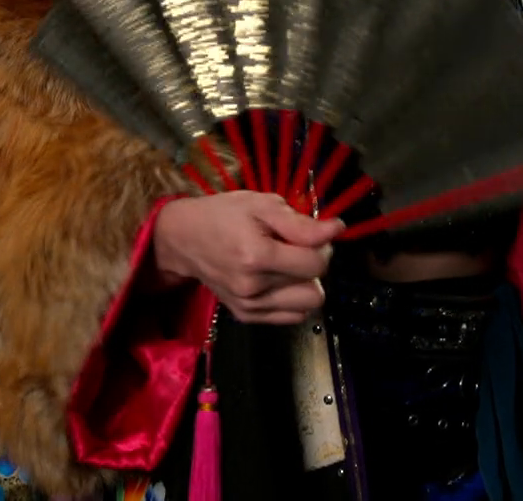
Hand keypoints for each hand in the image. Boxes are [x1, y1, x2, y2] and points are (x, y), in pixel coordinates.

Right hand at [151, 192, 342, 324]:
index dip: (322, 247)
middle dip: (314, 270)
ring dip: (304, 286)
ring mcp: (248, 306)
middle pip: (316, 291)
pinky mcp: (246, 315)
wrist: (184, 239)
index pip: (316, 265)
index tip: (310, 235)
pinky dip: (292, 299)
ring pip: (306, 307)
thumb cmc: (223, 215)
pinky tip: (278, 280)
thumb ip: (300, 222)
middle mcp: (253, 287)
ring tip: (287, 266)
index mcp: (256, 256)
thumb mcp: (261, 205)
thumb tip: (337, 230)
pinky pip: (290, 317)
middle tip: (298, 250)